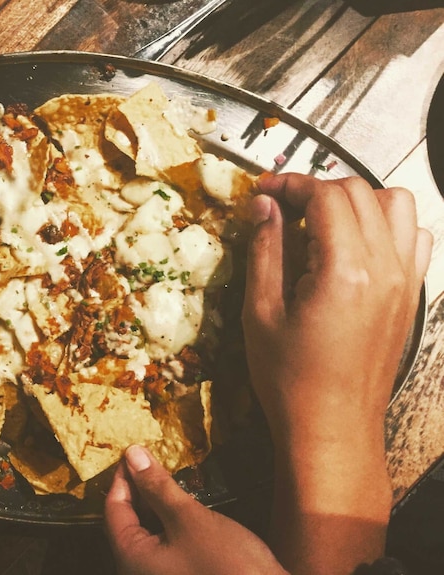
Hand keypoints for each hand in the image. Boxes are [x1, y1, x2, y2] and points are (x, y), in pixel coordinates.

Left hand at [105, 445, 287, 574]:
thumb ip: (158, 487)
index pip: (113, 509)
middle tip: (150, 460)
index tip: (134, 452)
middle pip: (127, 521)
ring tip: (168, 478)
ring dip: (155, 505)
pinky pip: (165, 545)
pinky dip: (170, 524)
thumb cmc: (229, 566)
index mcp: (131, 559)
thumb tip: (134, 457)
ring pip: (147, 533)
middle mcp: (139, 571)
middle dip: (138, 489)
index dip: (122, 477)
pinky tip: (185, 507)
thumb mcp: (189, 519)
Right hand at [242, 174, 431, 573]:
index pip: (326, 195)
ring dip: (356, 200)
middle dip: (317, 189)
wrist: (331, 426)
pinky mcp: (410, 295)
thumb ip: (264, 250)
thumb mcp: (260, 312)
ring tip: (321, 222)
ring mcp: (404, 281)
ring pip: (394, 204)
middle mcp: (384, 269)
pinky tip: (355, 245)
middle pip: (359, 191)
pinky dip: (386, 225)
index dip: (290, 185)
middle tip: (282, 209)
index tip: (264, 192)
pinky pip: (414, 236)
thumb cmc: (289, 378)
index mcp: (344, 272)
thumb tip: (264, 205)